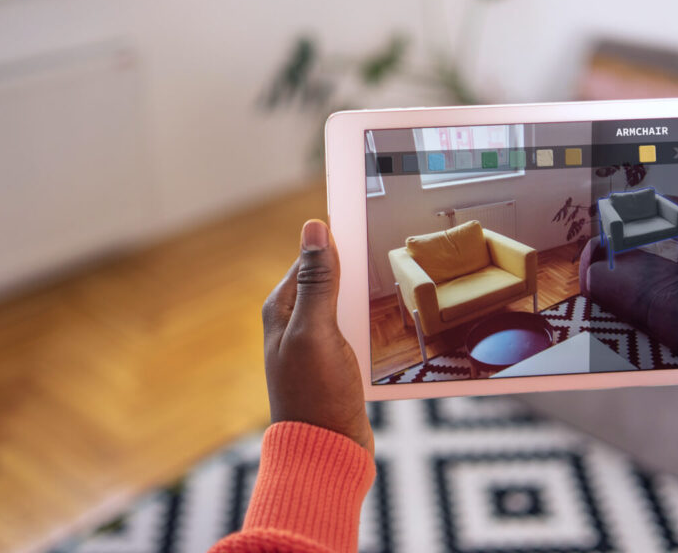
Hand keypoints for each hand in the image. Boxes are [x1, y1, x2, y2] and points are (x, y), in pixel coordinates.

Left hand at [261, 219, 373, 455]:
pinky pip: (355, 329)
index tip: (369, 228)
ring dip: (368, 299)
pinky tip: (391, 326)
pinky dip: (372, 324)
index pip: (310, 257)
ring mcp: (314, 343)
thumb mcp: (316, 331)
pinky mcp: (334, 361)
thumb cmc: (316, 394)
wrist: (327, 451)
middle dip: (357, 271)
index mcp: (281, 308)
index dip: (339, 243)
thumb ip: (316, 281)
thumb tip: (314, 227)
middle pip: (331, 280)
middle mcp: (294, 323)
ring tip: (395, 293)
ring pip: (346, 304)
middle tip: (391, 263)